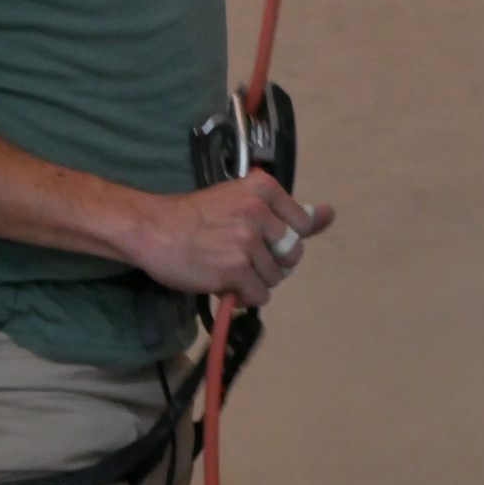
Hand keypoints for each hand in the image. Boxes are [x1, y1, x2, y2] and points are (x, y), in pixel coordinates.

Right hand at [130, 171, 334, 307]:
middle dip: (270, 262)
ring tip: (225, 266)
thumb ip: (288, 211)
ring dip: (253, 280)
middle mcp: (258, 211)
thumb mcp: (242, 200)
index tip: (257, 235)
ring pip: (275, 278)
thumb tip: (330, 214)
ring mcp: (247, 241)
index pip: (301, 224)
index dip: (280, 238)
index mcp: (263, 188)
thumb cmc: (196, 216)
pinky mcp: (235, 269)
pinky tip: (222, 282)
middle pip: (291, 255)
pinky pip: (259, 296)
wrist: (153, 230)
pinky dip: (243, 296)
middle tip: (238, 254)